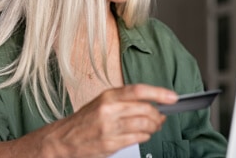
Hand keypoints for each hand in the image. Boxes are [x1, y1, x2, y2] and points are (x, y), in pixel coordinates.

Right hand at [42, 84, 177, 157]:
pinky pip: (138, 138)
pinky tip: (142, 135)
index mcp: (107, 96)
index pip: (138, 91)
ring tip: (152, 127)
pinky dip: (145, 136)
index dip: (159, 93)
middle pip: (146, 109)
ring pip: (145, 125)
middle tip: (160, 117)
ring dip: (154, 127)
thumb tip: (151, 103)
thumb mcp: (101, 103)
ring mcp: (110, 128)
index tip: (172, 97)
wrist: (63, 139)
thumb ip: (123, 101)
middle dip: (158, 115)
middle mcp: (109, 110)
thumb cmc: (83, 121)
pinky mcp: (111, 143)